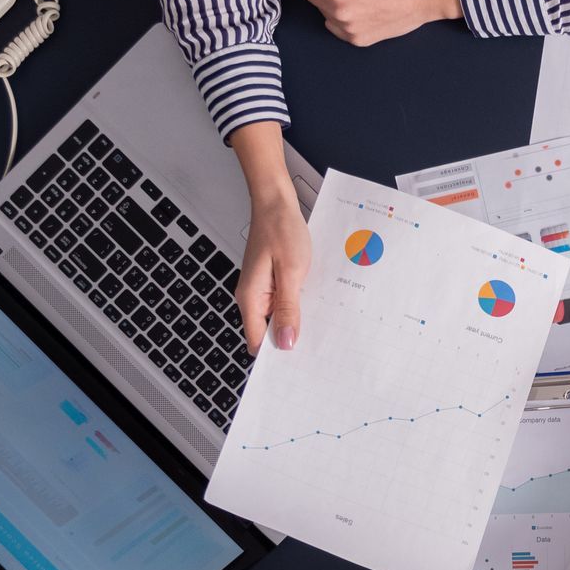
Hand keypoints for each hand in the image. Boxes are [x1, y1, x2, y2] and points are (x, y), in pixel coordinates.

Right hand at [237, 187, 312, 354]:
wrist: (276, 203)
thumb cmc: (281, 230)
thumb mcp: (290, 273)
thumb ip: (288, 309)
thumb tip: (285, 342)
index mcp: (251, 298)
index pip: (257, 341)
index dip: (275, 356)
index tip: (296, 366)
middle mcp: (252, 297)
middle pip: (267, 333)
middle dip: (288, 341)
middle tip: (315, 349)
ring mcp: (261, 289)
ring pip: (277, 318)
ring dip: (295, 323)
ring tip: (318, 327)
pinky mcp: (271, 282)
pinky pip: (282, 303)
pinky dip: (296, 307)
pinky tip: (312, 304)